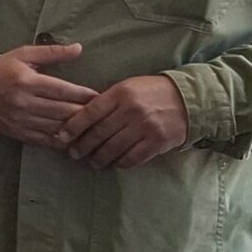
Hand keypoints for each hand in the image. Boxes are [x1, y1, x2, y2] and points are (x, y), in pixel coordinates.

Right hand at [0, 43, 96, 148]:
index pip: (63, 90)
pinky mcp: (18, 132)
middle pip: (63, 111)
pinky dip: (61, 141)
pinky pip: (44, 140)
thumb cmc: (2, 69)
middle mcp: (25, 102)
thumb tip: (79, 48)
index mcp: (28, 81)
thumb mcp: (24, 55)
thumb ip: (53, 52)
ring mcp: (21, 120)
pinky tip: (74, 140)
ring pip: (56, 128)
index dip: (84, 95)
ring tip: (93, 128)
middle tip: (103, 114)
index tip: (100, 96)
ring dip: (76, 129)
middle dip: (85, 113)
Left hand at [59, 74, 190, 169]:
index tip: (62, 137)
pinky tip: (114, 164)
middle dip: (83, 146)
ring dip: (99, 158)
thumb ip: (107, 101)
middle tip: (74, 154)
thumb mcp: (128, 87)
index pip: (90, 112)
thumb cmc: (152, 92)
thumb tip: (80, 117)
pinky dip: (120, 163)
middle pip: (99, 133)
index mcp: (121, 93)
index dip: (73, 126)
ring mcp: (145, 127)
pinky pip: (132, 158)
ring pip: (113, 148)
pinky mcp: (157, 142)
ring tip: (92, 162)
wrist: (189, 99)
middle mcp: (131, 110)